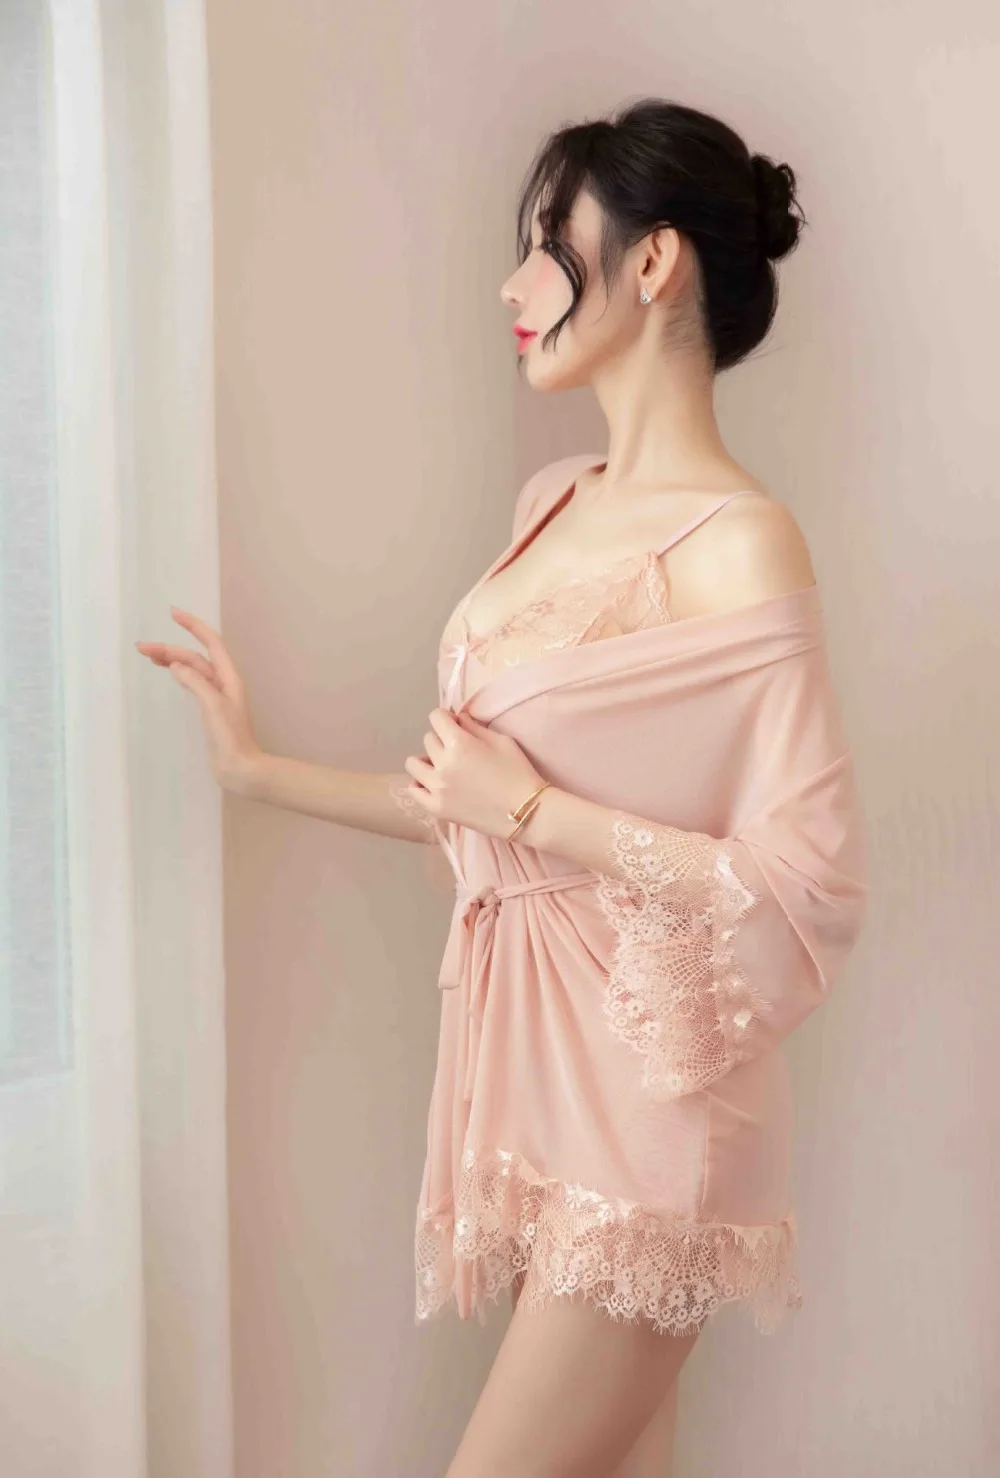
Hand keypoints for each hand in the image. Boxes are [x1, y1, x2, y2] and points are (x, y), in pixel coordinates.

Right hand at [135, 607, 263, 790]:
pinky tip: (170, 671)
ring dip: (172, 660)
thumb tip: (177, 666)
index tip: (173, 612)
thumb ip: (196, 683)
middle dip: (170, 649)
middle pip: (195, 657)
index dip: (193, 625)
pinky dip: (179, 675)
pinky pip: (193, 684)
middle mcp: (224, 682)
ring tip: (148, 656)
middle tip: (142, 648)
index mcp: (229, 677)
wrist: (241, 768)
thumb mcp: (213, 707)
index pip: (211, 642)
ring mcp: (217, 696)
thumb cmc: (231, 738)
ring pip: (192, 670)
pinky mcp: (210, 710)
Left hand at [402, 708, 546, 839]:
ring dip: (426, 760)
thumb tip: (458, 718)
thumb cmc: (518, 772)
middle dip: (442, 739)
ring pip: (414, 763)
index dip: (446, 718)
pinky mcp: (437, 807)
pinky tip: (433, 782)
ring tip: (442, 766)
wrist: (525, 812)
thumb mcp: (501, 741)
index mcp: (459, 743)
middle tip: (458, 749)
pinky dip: (420, 782)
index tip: (455, 725)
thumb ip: (474, 726)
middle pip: (428, 739)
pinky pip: (414, 789)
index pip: (436, 717)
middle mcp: (443, 763)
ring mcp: (437, 787)